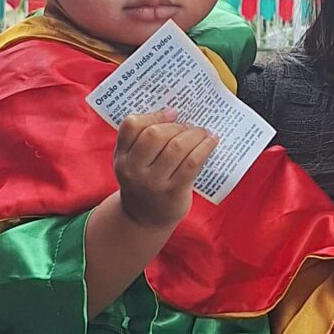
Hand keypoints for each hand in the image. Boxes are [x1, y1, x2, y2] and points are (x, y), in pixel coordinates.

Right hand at [113, 111, 216, 232]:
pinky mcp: (173, 192)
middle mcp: (134, 170)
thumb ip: (141, 140)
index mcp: (121, 157)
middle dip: (176, 126)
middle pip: (155, 135)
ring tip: (203, 132)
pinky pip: (192, 162)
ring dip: (194, 134)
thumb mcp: (131, 162)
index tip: (172, 114)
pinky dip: (204, 147)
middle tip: (189, 126)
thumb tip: (174, 113)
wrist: (143, 220)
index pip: (131, 125)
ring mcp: (153, 182)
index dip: (154, 115)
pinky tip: (211, 141)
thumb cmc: (143, 183)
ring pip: (176, 147)